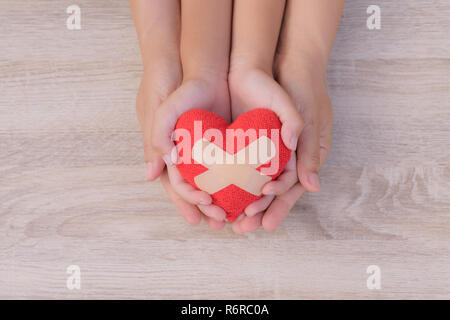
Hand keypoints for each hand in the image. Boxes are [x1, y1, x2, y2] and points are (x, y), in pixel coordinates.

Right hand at [151, 75, 231, 229]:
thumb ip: (155, 138)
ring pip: (217, 182)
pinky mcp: (228, 143)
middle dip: (208, 208)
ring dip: (225, 199)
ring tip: (238, 216)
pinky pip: (235, 166)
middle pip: (198, 188)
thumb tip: (150, 176)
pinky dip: (240, 180)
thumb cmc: (179, 88)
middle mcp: (190, 155)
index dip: (186, 201)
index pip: (177, 184)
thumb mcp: (162, 110)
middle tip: (222, 223)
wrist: (207, 67)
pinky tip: (251, 191)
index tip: (199, 216)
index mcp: (171, 153)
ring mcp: (209, 150)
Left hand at [228, 67, 304, 233]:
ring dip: (243, 201)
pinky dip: (232, 182)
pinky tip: (219, 195)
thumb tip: (312, 187)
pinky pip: (241, 167)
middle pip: (273, 190)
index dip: (278, 204)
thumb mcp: (308, 118)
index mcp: (306, 154)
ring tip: (229, 221)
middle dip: (259, 210)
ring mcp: (268, 149)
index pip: (292, 186)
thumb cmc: (301, 88)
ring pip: (255, 182)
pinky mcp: (249, 141)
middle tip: (243, 229)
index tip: (262, 218)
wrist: (275, 63)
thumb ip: (308, 150)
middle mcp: (287, 155)